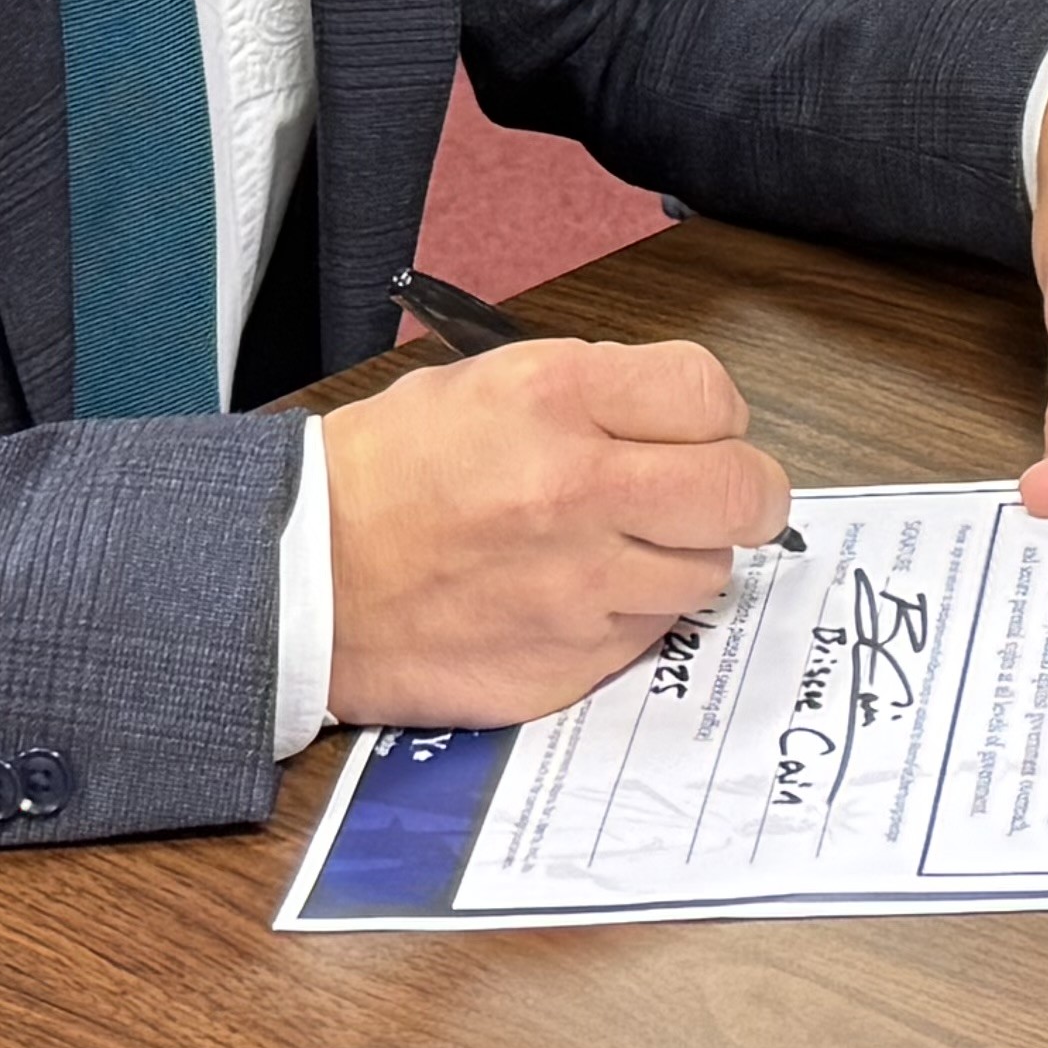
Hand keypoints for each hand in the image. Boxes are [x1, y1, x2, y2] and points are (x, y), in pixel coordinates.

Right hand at [315, 334, 788, 727]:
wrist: (301, 580)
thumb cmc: (384, 475)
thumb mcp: (483, 383)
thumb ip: (594, 395)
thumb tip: (680, 423)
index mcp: (558, 398)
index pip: (712, 395)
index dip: (714, 414)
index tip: (698, 428)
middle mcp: (581, 490)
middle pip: (745, 492)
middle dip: (743, 491)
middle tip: (711, 494)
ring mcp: (581, 587)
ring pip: (708, 572)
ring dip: (680, 558)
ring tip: (617, 548)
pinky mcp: (569, 664)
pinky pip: (649, 634)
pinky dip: (630, 615)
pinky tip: (573, 597)